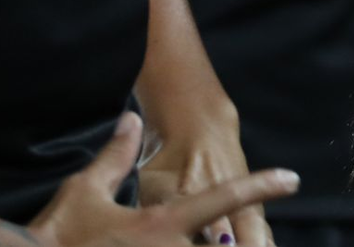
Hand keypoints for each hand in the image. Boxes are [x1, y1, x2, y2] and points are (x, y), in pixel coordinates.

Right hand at [26, 113, 297, 246]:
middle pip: (231, 242)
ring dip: (236, 244)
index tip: (291, 178)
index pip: (225, 197)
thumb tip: (129, 122)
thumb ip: (116, 157)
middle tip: (263, 236)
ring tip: (248, 241)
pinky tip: (216, 245)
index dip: (261, 186)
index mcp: (163, 224)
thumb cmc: (58, 238)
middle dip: (251, 240)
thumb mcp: (84, 193)